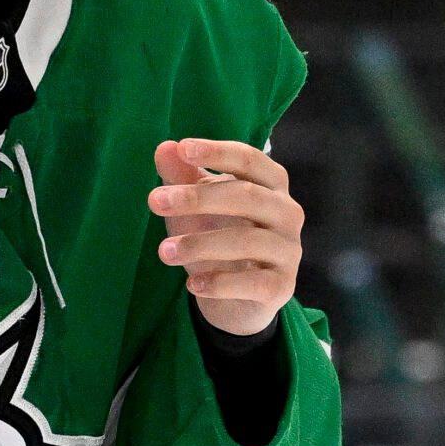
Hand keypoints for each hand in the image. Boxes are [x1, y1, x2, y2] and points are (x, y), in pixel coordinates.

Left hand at [149, 138, 305, 337]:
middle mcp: (287, 212)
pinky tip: (193, 285)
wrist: (237, 298)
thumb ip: (183, 177)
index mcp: (270, 184)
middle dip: (198, 198)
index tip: (183, 148)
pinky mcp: (282, 286)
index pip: (249, 159)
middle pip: (247, 196)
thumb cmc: (219, 236)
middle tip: (155, 201)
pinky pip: (253, 282)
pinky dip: (220, 283)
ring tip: (164, 251)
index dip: (218, 152)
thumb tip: (165, 148)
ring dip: (200, 245)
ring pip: (248, 241)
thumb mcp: (197, 206)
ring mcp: (288, 250)